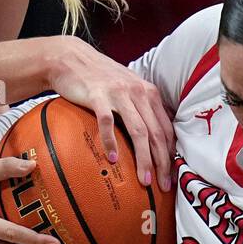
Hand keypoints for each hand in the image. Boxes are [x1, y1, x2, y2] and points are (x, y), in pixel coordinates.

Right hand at [47, 36, 176, 192]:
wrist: (71, 58)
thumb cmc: (99, 77)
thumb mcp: (127, 87)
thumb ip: (141, 107)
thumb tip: (151, 138)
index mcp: (148, 92)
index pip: (166, 128)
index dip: (171, 154)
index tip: (171, 174)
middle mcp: (138, 92)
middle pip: (156, 133)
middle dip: (162, 162)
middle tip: (163, 185)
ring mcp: (118, 94)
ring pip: (138, 131)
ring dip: (143, 158)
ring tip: (144, 179)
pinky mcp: (98, 96)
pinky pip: (108, 122)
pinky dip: (112, 142)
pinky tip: (113, 159)